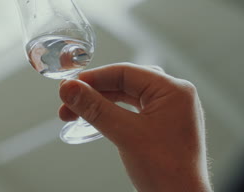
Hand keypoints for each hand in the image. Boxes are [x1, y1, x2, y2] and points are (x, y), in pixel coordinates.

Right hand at [59, 63, 211, 191]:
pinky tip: (96, 118)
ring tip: (75, 113)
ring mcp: (170, 110)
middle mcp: (174, 95)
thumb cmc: (168, 171)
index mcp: (173, 89)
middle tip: (70, 101)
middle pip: (125, 83)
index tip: (70, 85)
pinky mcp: (163, 124)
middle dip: (94, 92)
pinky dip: (112, 113)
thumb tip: (70, 89)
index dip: (94, 77)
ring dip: (100, 103)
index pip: (126, 72)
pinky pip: (133, 110)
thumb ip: (95, 108)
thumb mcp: (125, 134)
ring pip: (127, 96)